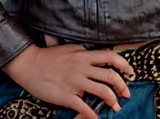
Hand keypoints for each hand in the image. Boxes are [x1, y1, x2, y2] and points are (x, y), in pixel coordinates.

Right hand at [3, 43, 133, 118]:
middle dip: (123, 86)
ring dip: (113, 101)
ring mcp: (75, 81)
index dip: (124, 65)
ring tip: (116, 107)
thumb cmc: (47, 56)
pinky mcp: (67, 96)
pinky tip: (97, 118)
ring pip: (103, 91)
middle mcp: (82, 66)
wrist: (29, 64)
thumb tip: (94, 54)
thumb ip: (82, 52)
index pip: (110, 57)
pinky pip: (85, 108)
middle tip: (126, 94)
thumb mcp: (68, 48)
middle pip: (110, 76)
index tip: (130, 72)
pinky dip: (94, 116)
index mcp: (83, 54)